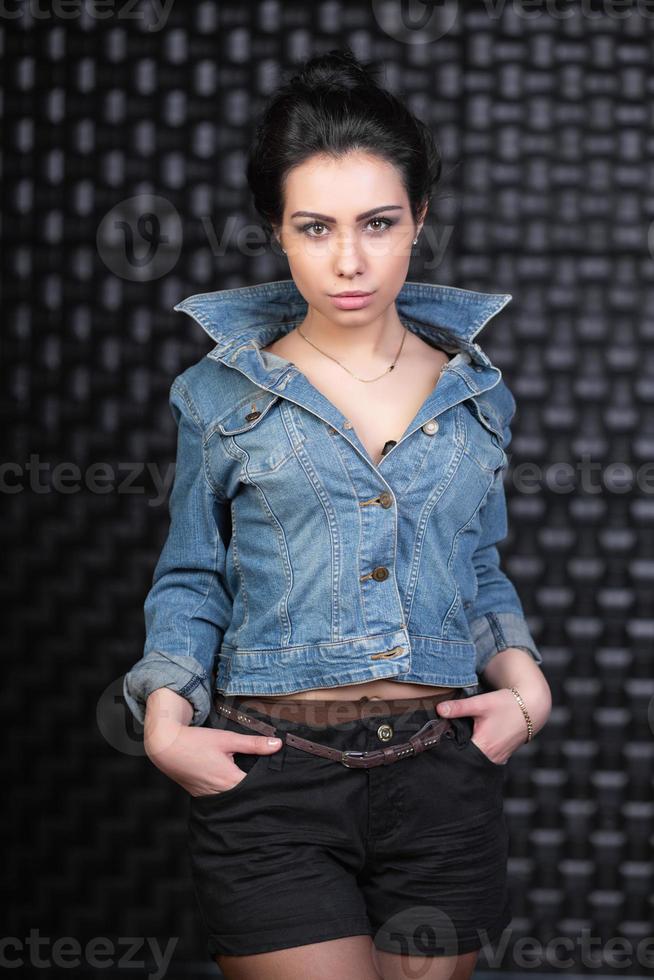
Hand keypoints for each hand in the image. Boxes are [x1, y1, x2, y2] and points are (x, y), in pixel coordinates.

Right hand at [142, 689, 282, 796]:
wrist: (167, 748)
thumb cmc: (197, 742)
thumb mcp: (227, 739)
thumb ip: (253, 744)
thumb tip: (278, 744)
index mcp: (230, 781)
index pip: (257, 789)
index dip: (270, 786)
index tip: (281, 782)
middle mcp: (221, 794)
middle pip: (247, 797)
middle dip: (259, 791)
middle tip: (274, 787)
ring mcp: (210, 798)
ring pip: (234, 801)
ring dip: (245, 795)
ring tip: (259, 789)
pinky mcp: (202, 797)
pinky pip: (222, 800)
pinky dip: (231, 795)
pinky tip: (237, 788)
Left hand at [435, 687, 537, 765]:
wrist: (531, 707)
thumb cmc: (507, 704)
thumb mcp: (481, 703)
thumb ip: (459, 707)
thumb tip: (438, 709)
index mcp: (483, 746)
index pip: (458, 756)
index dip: (446, 751)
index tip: (434, 746)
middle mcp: (490, 757)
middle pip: (465, 761)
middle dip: (453, 755)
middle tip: (440, 748)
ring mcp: (497, 759)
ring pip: (474, 762)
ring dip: (465, 756)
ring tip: (452, 747)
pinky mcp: (501, 756)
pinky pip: (483, 760)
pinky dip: (475, 755)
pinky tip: (468, 746)